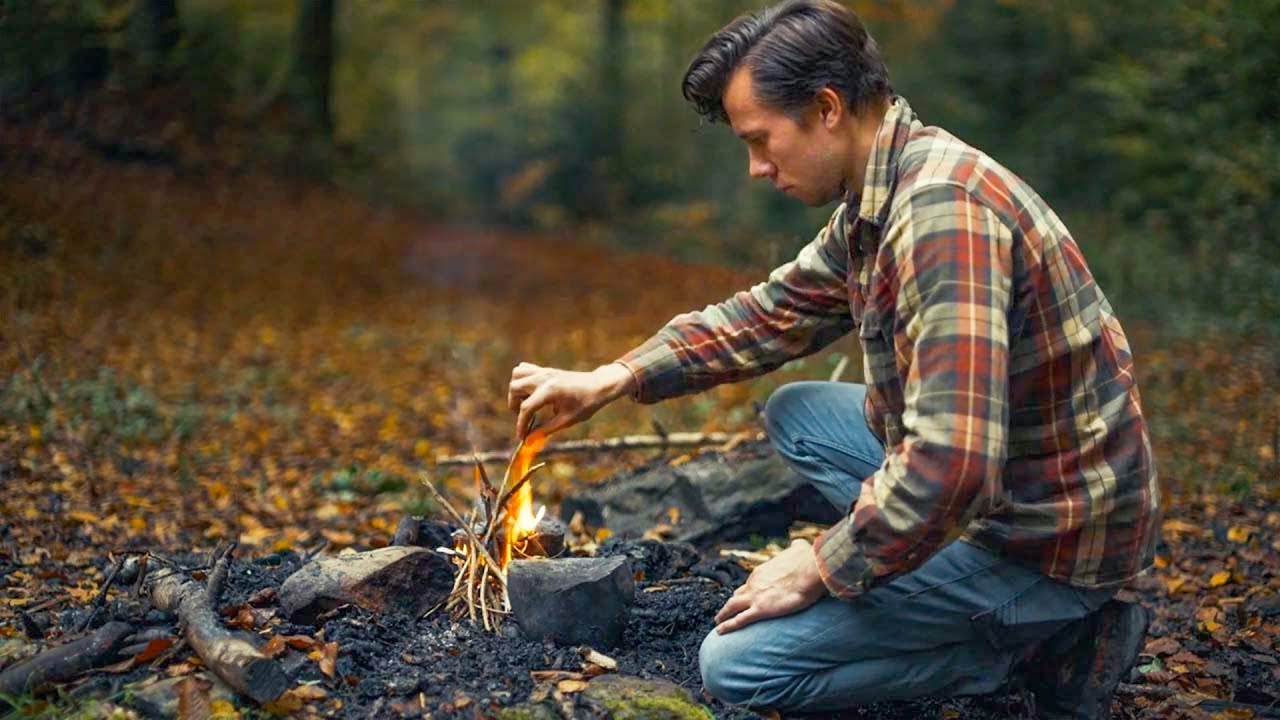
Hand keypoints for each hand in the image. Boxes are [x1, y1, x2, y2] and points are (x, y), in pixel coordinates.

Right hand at [507, 362, 635, 439]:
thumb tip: (529, 440)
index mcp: (550, 391)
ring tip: (525, 403)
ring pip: (517, 375)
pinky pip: (525, 369)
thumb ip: (546, 430)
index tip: (521, 436)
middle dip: (514, 405)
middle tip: (524, 418)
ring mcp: (544, 371)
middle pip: (515, 388)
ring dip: (516, 390)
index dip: (521, 424)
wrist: (599, 386)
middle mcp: (544, 378)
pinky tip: (530, 392)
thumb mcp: (567, 420)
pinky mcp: (546, 370)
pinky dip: (522, 380)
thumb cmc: (586, 404)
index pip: (526, 408)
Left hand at [714, 539, 827, 633]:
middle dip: (731, 603)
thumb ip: (795, 547)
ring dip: (723, 614)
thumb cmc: (807, 559)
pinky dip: (727, 626)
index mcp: (762, 571)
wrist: (811, 570)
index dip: (746, 591)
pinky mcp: (761, 609)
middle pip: (738, 594)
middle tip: (726, 611)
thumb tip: (798, 544)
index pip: (750, 583)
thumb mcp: (799, 548)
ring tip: (718, 622)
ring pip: (732, 607)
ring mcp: (755, 596)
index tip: (744, 597)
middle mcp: (754, 582)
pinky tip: (719, 631)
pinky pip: (739, 620)